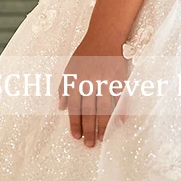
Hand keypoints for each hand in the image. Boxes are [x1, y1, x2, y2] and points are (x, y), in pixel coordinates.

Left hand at [58, 32, 129, 146]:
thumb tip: (61, 107)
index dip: (75, 123)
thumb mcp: (69, 68)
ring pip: (103, 108)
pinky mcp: (118, 78)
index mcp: (75, 81)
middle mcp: (89, 82)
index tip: (76, 137)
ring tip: (103, 138)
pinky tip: (119, 123)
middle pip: (88, 111)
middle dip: (88, 129)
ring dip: (103, 125)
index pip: (74, 107)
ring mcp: (105, 81)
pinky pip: (119, 99)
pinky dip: (119, 111)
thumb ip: (64, 87)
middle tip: (89, 144)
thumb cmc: (85, 53)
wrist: (103, 36)